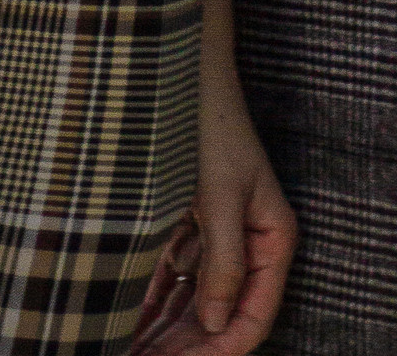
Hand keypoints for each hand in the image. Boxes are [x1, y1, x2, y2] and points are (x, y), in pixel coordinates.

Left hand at [130, 0, 296, 354]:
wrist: (185, 69)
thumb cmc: (212, 121)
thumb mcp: (221, 192)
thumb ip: (223, 261)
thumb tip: (215, 327)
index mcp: (271, 239)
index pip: (251, 317)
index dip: (220, 351)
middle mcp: (248, 246)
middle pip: (218, 319)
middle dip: (185, 350)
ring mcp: (217, 239)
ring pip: (192, 308)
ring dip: (164, 336)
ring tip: (126, 354)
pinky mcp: (189, 229)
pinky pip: (172, 283)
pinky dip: (150, 307)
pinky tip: (124, 326)